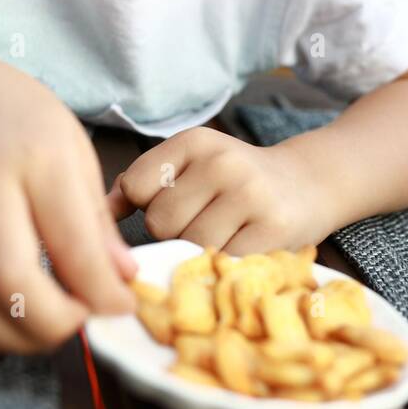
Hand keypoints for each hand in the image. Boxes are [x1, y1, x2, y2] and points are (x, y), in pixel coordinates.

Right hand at [0, 53, 137, 354]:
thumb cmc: (25, 124)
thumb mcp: (76, 155)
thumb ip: (97, 224)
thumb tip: (121, 282)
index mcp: (35, 158)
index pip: (70, 242)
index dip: (100, 291)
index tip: (121, 307)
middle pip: (7, 279)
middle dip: (52, 322)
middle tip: (81, 322)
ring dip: (13, 336)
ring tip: (47, 329)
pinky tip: (5, 328)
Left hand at [105, 126, 331, 253]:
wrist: (309, 184)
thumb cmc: (235, 181)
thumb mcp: (190, 166)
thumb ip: (142, 184)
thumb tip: (98, 211)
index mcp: (195, 141)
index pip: (136, 185)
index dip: (146, 206)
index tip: (170, 206)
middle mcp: (222, 162)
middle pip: (160, 222)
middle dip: (172, 235)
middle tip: (201, 225)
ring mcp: (250, 195)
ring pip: (190, 246)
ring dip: (198, 254)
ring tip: (220, 238)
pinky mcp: (273, 229)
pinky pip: (224, 264)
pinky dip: (224, 267)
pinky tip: (238, 250)